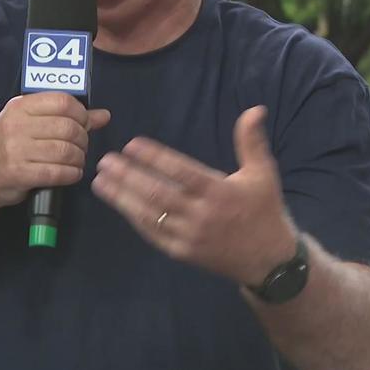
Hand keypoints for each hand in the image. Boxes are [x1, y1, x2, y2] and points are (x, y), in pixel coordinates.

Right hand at [0, 93, 110, 208]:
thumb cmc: (6, 148)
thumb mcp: (29, 124)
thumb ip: (65, 117)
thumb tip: (103, 115)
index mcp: (20, 106)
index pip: (63, 102)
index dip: (81, 114)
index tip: (84, 124)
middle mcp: (16, 125)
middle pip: (69, 128)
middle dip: (83, 140)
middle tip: (80, 147)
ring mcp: (16, 149)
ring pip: (66, 151)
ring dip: (79, 159)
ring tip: (75, 162)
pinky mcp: (18, 173)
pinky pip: (58, 173)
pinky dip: (71, 174)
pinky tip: (70, 174)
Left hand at [92, 106, 297, 285]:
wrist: (268, 261)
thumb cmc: (264, 211)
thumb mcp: (263, 173)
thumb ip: (251, 141)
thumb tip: (255, 109)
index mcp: (219, 192)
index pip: (181, 172)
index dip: (155, 158)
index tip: (132, 145)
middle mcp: (201, 214)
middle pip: (158, 193)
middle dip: (128, 176)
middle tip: (105, 161)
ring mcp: (189, 236)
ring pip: (150, 215)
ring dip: (122, 197)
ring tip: (100, 180)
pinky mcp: (182, 252)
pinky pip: (153, 233)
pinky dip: (134, 218)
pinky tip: (118, 203)